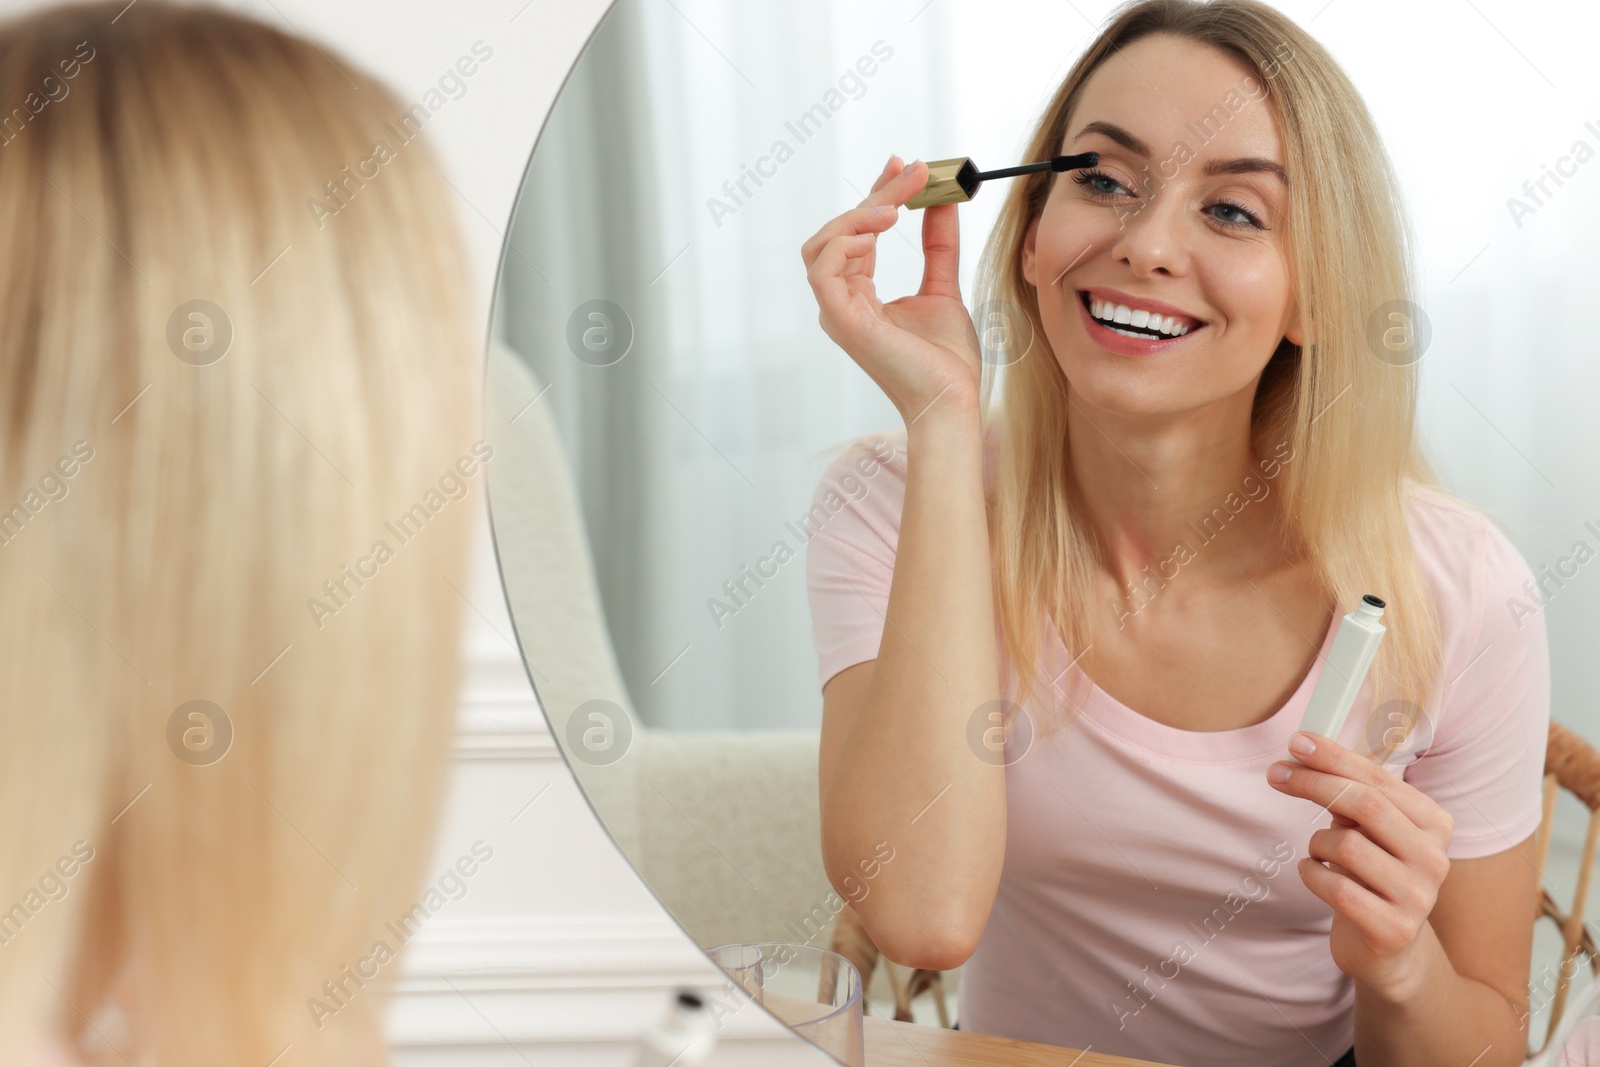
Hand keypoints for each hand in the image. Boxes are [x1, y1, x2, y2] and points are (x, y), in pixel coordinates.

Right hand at [800, 154, 982, 427]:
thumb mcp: (944, 287)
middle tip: (914, 173)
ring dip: (855, 217)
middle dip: (876, 195)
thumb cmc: (945, 361)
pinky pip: (823, 271)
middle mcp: (842, 301)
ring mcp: (838, 312)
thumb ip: (937, 245)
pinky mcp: (841, 321)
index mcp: (860, 294)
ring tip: (895, 207)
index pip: (857, 233)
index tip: (903, 166)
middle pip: (840, 232)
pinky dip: (844, 244)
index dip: (877, 193)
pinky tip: (877, 232)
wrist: (952, 399)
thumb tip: (940, 202)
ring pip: (821, 246)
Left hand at [1267, 731, 1454, 997]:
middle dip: (1313, 783)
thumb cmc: (1371, 874)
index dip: (1334, 757)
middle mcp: (1434, 857)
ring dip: (1317, 842)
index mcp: (1434, 822)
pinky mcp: (1394, 929)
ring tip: (1320, 852)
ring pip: (1346, 845)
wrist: (1388, 948)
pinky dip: (1312, 874)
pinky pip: (1337, 887)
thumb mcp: (1369, 830)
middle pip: (1365, 804)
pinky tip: (1315, 873)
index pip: (1379, 779)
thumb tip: (1302, 752)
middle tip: (1276, 774)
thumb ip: (1348, 793)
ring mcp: (1418, 896)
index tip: (1295, 742)